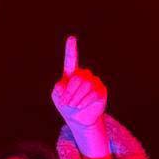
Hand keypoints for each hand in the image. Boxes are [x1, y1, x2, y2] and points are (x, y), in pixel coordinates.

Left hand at [51, 35, 108, 157]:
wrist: (79, 120)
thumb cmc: (67, 106)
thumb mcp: (57, 97)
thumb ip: (58, 88)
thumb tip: (65, 84)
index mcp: (72, 74)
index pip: (71, 59)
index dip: (71, 49)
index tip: (71, 39)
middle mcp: (84, 75)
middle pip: (78, 78)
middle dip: (69, 92)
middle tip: (65, 103)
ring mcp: (94, 82)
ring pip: (86, 85)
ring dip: (76, 97)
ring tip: (73, 106)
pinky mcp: (101, 90)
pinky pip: (94, 93)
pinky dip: (85, 101)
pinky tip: (80, 106)